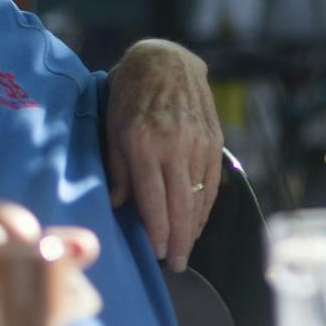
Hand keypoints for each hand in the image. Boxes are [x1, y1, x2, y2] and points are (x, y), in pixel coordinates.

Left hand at [106, 38, 222, 270]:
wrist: (165, 59)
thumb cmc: (129, 93)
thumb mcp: (111, 127)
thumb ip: (117, 168)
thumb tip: (119, 206)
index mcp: (145, 144)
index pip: (154, 201)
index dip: (157, 233)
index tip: (157, 256)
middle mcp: (175, 146)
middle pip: (181, 206)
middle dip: (179, 241)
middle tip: (177, 266)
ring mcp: (198, 144)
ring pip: (200, 197)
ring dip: (193, 228)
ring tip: (186, 249)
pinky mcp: (214, 140)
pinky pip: (212, 182)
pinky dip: (206, 206)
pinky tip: (198, 221)